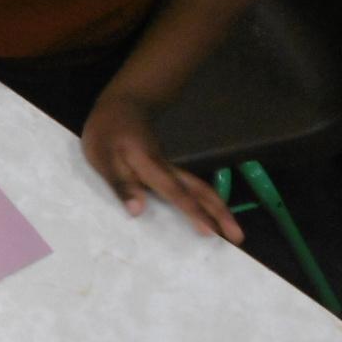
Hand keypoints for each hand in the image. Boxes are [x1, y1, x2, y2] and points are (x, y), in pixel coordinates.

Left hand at [81, 92, 242, 242]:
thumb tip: (138, 211)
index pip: (175, 192)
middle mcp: (167, 167)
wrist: (124, 103)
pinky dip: (204, 202)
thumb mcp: (102, 157)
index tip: (211, 232)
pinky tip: (208, 215)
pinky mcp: (168, 167)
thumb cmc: (108, 131)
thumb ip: (120, 183)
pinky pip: (190, 187)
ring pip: (199, 187)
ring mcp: (170, 166)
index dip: (193, 212)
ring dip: (217, 208)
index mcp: (150, 166)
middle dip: (220, 213)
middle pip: (200, 190)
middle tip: (239, 237)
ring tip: (232, 231)